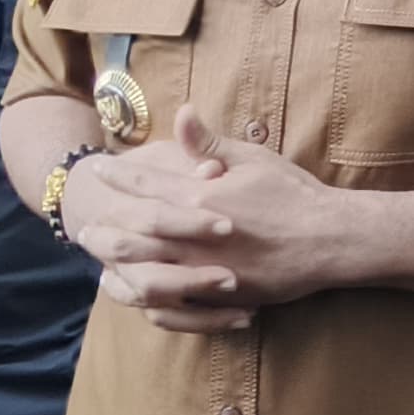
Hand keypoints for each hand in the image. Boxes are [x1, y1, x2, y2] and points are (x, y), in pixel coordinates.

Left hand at [75, 109, 362, 330]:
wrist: (328, 240)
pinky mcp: (213, 296)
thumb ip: (211, 143)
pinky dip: (140, 295)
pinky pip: (164, 302)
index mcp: (201, 196)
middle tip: (85, 220)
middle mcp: (193, 236)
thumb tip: (183, 112)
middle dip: (104, 224)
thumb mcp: (254, 159)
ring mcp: (201, 270)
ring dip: (114, 262)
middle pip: (130, 231)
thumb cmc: (294, 194)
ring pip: (140, 270)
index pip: (146, 183)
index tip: (98, 167)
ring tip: (100, 256)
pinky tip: (130, 288)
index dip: (119, 175)